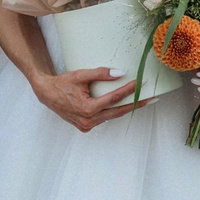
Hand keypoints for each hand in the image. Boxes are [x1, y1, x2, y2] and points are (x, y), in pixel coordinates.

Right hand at [28, 67, 143, 132]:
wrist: (46, 94)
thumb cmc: (62, 84)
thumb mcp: (81, 75)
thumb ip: (101, 74)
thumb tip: (120, 73)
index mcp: (87, 109)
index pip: (114, 99)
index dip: (128, 91)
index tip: (140, 83)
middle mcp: (88, 120)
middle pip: (118, 112)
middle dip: (136, 105)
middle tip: (153, 99)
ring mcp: (87, 126)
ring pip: (112, 116)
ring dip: (126, 108)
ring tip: (142, 101)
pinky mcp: (86, 126)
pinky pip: (104, 118)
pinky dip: (113, 111)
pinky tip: (123, 105)